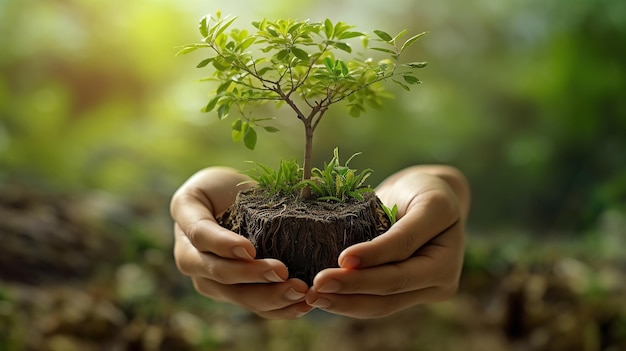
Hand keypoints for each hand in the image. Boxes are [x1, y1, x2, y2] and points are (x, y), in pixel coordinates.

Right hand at [170, 167, 312, 318]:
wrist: (225, 203)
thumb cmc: (228, 186)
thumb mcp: (224, 179)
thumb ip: (240, 191)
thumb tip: (296, 192)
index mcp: (185, 218)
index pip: (201, 236)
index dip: (223, 245)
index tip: (249, 249)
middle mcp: (189, 255)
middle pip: (217, 273)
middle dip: (252, 276)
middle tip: (283, 272)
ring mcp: (208, 279)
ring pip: (236, 295)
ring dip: (270, 297)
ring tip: (300, 292)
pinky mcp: (230, 293)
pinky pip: (253, 306)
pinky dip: (279, 309)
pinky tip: (302, 306)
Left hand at [305, 165, 469, 318]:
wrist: (433, 201)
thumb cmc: (414, 189)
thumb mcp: (400, 190)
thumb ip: (383, 218)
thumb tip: (344, 254)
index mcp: (445, 222)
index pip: (404, 244)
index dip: (374, 254)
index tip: (342, 258)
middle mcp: (448, 263)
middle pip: (396, 282)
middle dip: (353, 286)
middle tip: (318, 286)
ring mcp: (436, 286)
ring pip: (387, 303)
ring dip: (348, 303)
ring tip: (317, 298)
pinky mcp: (419, 297)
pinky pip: (383, 305)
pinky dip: (352, 303)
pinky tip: (327, 300)